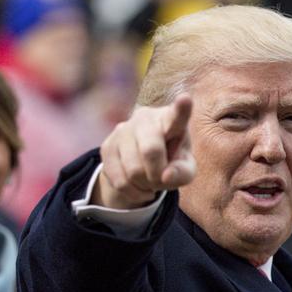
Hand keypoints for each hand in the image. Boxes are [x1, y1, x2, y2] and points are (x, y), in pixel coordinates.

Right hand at [91, 94, 195, 208]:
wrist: (143, 163)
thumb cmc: (172, 161)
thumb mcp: (185, 169)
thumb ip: (182, 172)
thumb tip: (165, 176)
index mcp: (170, 119)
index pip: (176, 115)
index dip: (181, 108)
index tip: (185, 99)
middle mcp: (144, 118)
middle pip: (150, 151)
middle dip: (157, 174)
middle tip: (161, 178)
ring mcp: (122, 129)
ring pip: (133, 170)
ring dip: (144, 185)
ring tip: (149, 181)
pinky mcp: (107, 146)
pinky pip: (119, 180)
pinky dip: (132, 191)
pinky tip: (137, 186)